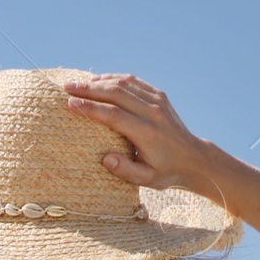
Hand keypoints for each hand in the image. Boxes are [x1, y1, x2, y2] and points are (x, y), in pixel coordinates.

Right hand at [62, 73, 216, 196]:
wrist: (192, 158)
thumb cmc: (165, 172)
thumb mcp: (146, 180)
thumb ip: (125, 171)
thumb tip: (105, 158)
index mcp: (147, 133)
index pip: (114, 115)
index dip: (91, 108)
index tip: (71, 104)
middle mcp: (153, 112)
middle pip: (116, 93)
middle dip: (89, 89)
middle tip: (67, 88)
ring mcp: (157, 100)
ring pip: (124, 84)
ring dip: (99, 82)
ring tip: (78, 84)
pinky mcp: (159, 95)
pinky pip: (133, 81)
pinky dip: (114, 79)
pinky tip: (98, 81)